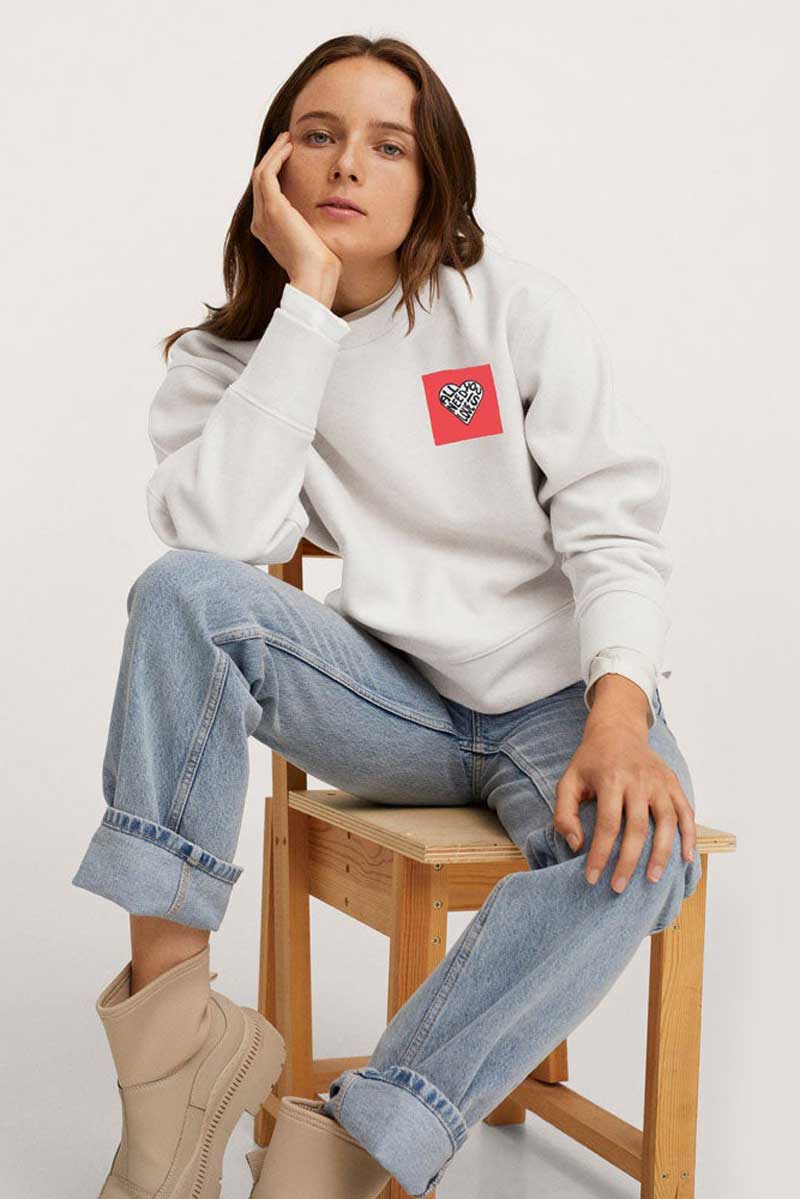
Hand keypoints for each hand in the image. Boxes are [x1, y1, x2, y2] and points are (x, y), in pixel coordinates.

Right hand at [250, 130, 341, 295]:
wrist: (315, 276)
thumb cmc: (321, 266)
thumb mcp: (314, 242)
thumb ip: (312, 227)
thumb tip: (328, 218)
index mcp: (268, 231)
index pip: (266, 195)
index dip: (275, 174)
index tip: (289, 158)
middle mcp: (261, 223)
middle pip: (260, 181)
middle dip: (272, 159)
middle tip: (286, 142)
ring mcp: (264, 216)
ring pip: (261, 174)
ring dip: (273, 153)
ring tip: (287, 139)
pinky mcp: (273, 209)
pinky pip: (267, 174)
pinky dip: (276, 158)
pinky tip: (289, 148)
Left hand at [552, 716, 695, 892]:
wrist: (617, 730)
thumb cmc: (590, 761)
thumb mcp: (568, 781)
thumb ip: (565, 813)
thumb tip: (577, 845)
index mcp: (610, 778)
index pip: (607, 824)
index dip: (600, 854)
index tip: (593, 878)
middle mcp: (638, 780)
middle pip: (637, 828)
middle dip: (628, 862)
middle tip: (618, 887)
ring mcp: (659, 781)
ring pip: (666, 822)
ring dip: (661, 854)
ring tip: (651, 879)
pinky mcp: (672, 782)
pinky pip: (686, 812)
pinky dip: (689, 835)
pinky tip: (686, 858)